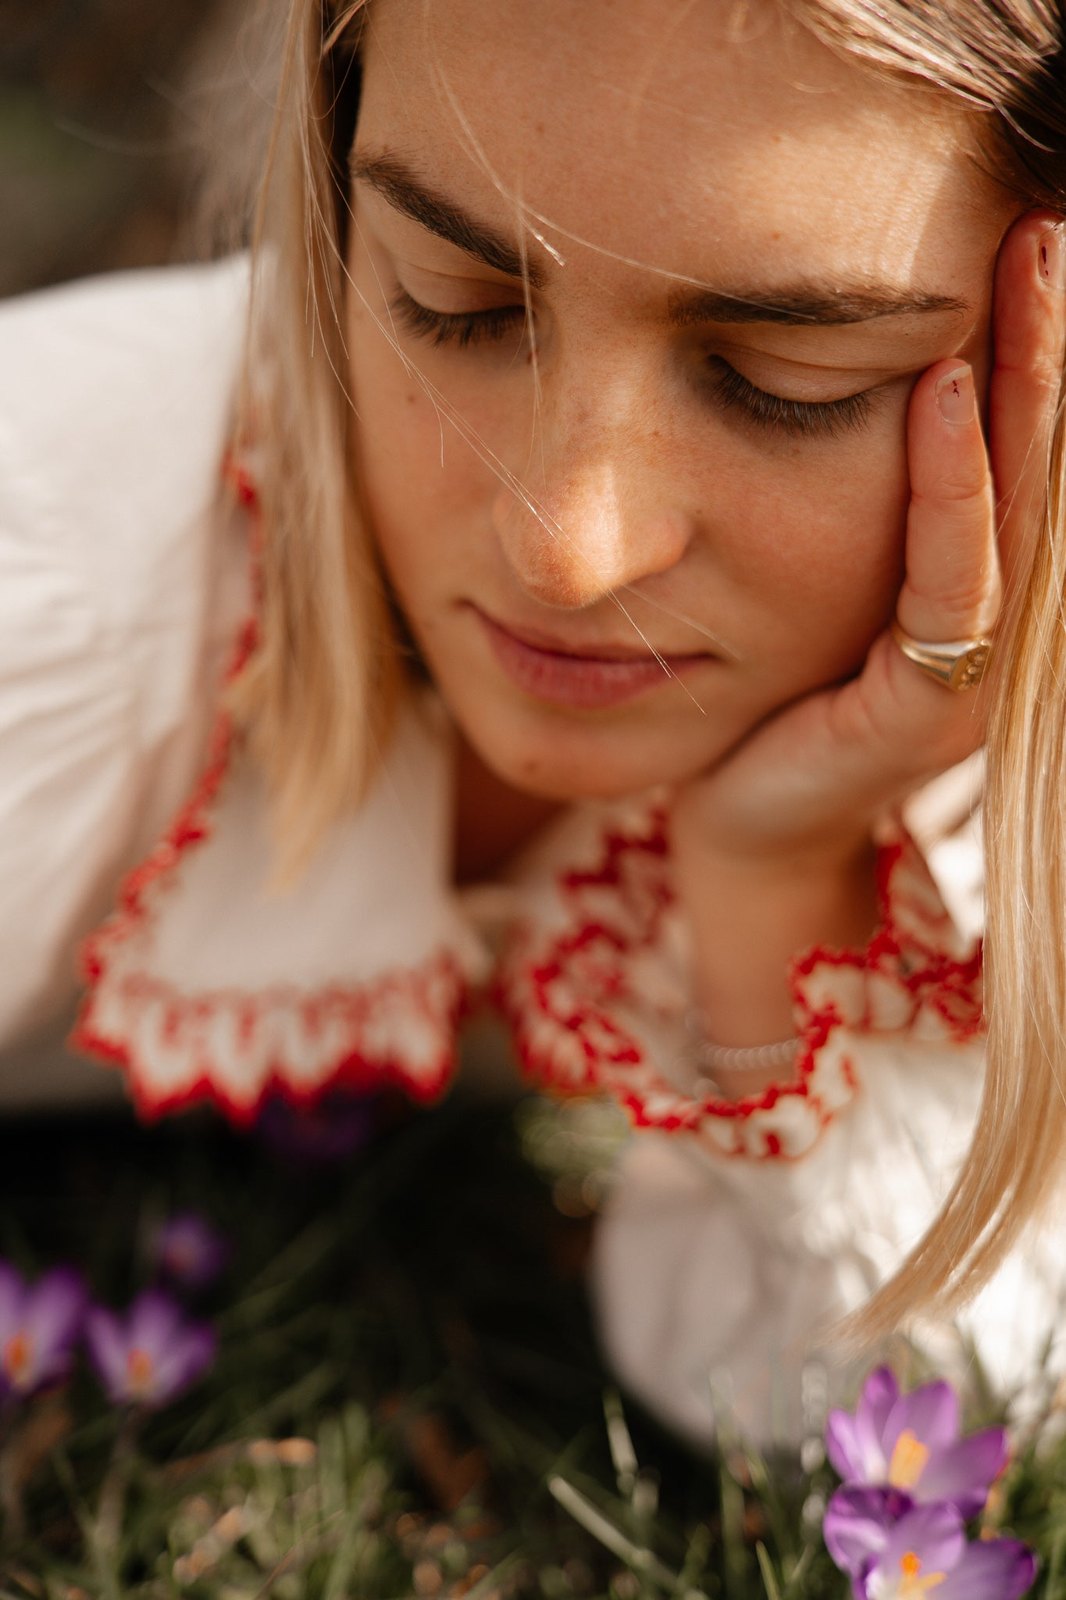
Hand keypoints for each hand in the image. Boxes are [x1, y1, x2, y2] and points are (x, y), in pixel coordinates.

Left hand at [670, 210, 1064, 1057]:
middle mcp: (1000, 624)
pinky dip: (950, 485)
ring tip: (1023, 263)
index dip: (1034, 351)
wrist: (740, 826)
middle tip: (1043, 219)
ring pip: (1019, 507)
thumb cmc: (771, 692)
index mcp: (979, 588)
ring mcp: (974, 671)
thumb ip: (864, 502)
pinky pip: (949, 582)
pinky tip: (940, 390)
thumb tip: (868, 372)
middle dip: (1050, 340)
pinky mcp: (924, 708)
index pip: (1022, 454)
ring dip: (1026, 383)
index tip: (1019, 234)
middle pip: (1043, 464)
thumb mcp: (823, 577)